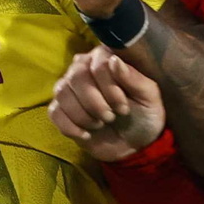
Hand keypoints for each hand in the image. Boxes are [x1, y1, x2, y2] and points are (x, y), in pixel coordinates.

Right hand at [48, 46, 164, 161]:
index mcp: (106, 60)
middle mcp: (83, 68)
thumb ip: (134, 78)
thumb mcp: (149, 97)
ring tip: (100, 124)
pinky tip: (87, 134)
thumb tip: (113, 60)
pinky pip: (54, 112)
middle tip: (110, 117)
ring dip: (83, 114)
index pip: (98, 63)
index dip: (110, 87)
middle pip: (77, 75)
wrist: (135, 144)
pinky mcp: (61, 110)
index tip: (123, 108)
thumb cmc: (144, 115)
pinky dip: (70, 126)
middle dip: (95, 102)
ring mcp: (69, 89)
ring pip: (63, 92)